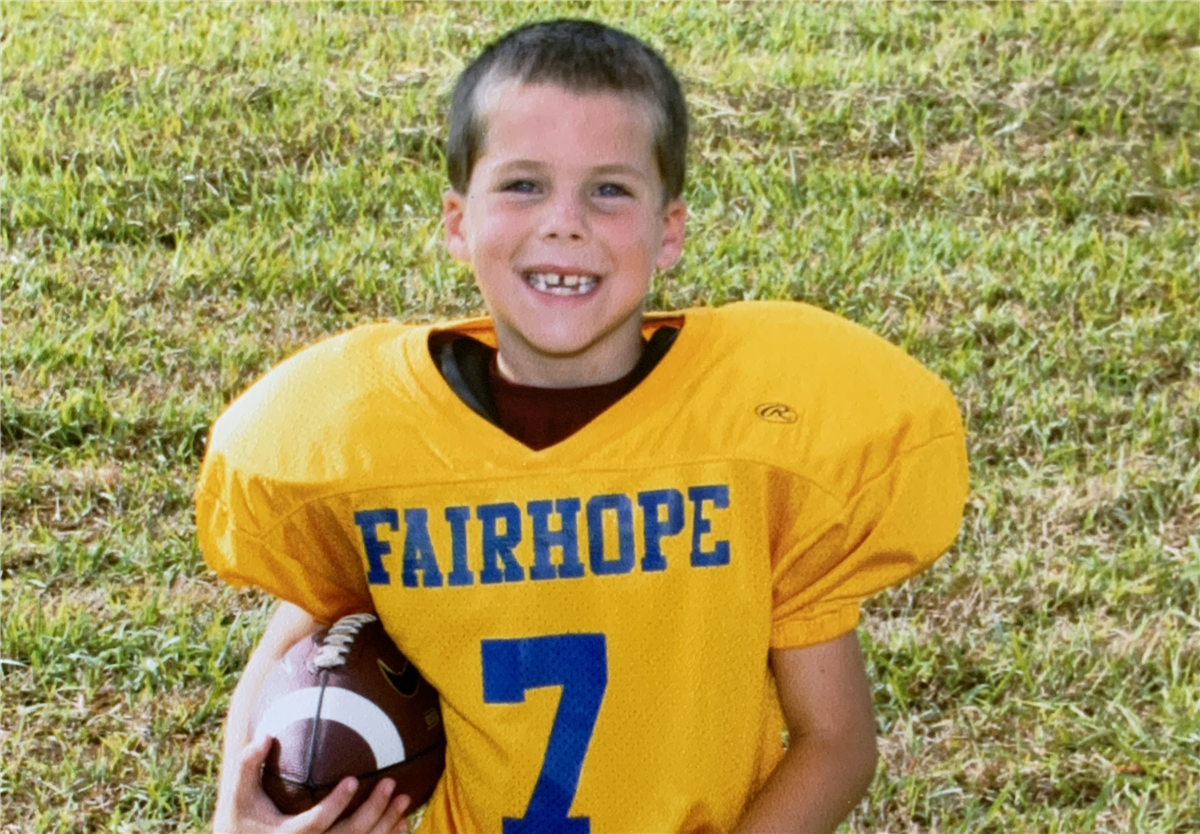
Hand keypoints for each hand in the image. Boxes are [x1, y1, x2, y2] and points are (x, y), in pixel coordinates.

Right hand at [213, 734, 412, 833]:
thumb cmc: (244, 822)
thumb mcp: (240, 797)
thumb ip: (248, 766)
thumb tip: (265, 733)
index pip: (315, 823)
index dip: (335, 804)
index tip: (353, 779)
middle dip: (372, 812)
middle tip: (391, 784)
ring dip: (386, 825)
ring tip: (405, 800)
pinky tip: (402, 823)